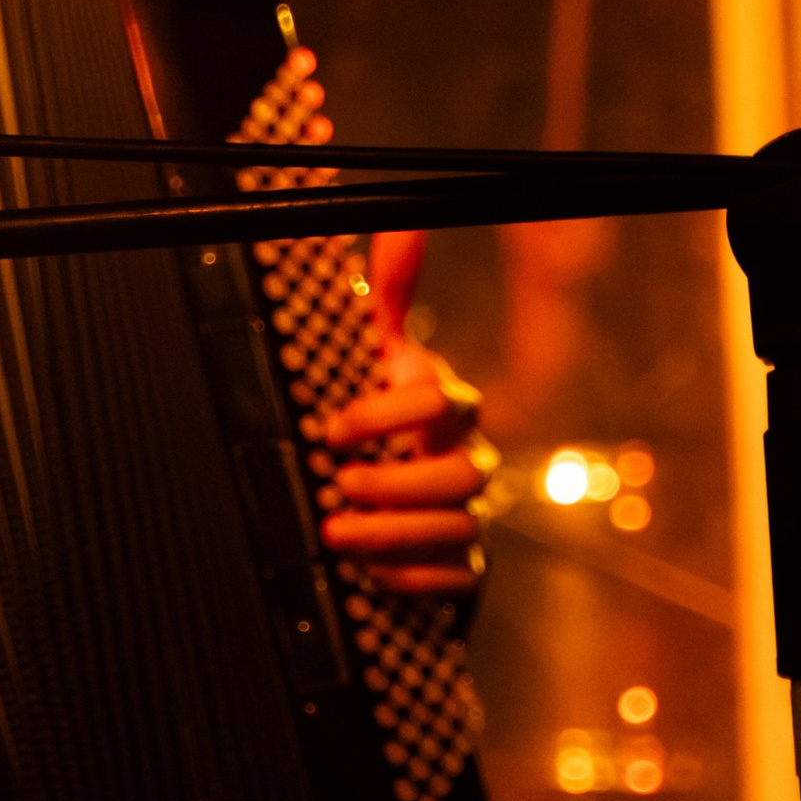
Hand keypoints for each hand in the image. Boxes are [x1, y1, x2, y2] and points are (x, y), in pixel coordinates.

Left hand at [312, 229, 493, 598]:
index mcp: (446, 408)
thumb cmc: (387, 412)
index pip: (442, 403)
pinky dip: (414, 578)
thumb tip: (406, 222)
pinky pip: (457, 579)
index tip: (331, 426)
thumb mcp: (378, 352)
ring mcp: (469, 517)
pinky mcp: (462, 566)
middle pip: (461, 474)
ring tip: (336, 532)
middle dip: (399, 482)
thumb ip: (389, 291)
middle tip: (339, 482)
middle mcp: (466, 461)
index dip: (389, 413)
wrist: (402, 491)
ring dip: (395, 534)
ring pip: (457, 529)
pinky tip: (368, 576)